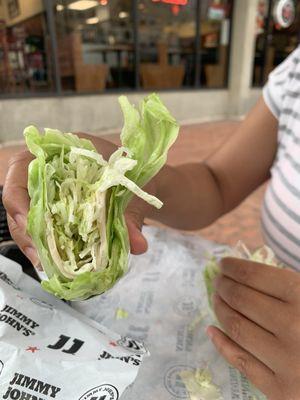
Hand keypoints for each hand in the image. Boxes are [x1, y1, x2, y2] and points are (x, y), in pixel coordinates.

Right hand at [2, 133, 149, 265]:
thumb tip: (137, 246)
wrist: (135, 177)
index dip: (19, 198)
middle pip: (19, 201)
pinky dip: (48, 247)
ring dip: (34, 244)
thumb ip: (130, 213)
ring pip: (27, 219)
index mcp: (57, 152)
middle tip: (41, 258)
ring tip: (47, 266)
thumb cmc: (126, 171)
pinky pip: (43, 229)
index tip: (30, 224)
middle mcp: (45, 173)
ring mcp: (48, 194)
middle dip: (26, 231)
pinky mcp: (56, 213)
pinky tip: (56, 263)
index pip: (21, 169)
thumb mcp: (128, 185)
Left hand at [206, 257, 299, 399]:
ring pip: (237, 327)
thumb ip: (294, 285)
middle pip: (242, 299)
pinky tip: (212, 330)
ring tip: (215, 298)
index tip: (224, 263)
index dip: (235, 267)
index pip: (256, 276)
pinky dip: (222, 344)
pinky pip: (241, 362)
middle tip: (218, 279)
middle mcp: (293, 327)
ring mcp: (285, 362)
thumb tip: (257, 272)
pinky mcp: (281, 392)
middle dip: (224, 285)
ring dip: (220, 309)